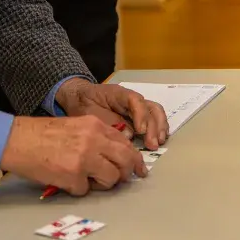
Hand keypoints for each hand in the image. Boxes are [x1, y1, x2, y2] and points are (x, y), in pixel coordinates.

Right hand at [0, 115, 146, 194]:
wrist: (15, 140)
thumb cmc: (41, 135)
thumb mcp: (74, 127)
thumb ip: (95, 138)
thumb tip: (114, 157)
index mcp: (95, 125)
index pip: (125, 143)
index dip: (134, 158)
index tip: (138, 168)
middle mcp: (93, 140)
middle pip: (126, 160)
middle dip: (128, 173)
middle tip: (123, 180)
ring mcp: (84, 158)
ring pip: (111, 178)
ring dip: (102, 184)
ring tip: (86, 180)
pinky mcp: (73, 176)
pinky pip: (85, 190)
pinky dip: (77, 189)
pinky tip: (65, 180)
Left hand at [53, 78, 168, 148]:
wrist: (79, 98)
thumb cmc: (84, 104)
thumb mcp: (90, 113)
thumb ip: (109, 123)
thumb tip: (129, 136)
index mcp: (119, 94)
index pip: (136, 101)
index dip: (141, 116)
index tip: (141, 131)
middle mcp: (132, 99)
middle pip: (150, 108)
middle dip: (154, 127)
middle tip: (152, 145)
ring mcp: (137, 107)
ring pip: (155, 113)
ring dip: (160, 128)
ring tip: (158, 143)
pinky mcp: (138, 116)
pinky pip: (153, 119)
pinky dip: (158, 129)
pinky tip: (158, 140)